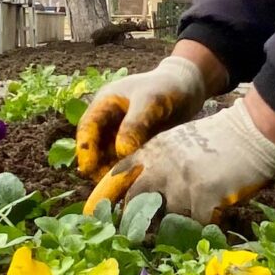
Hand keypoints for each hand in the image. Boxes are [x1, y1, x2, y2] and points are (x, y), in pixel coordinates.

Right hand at [75, 53, 210, 176]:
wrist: (189, 87)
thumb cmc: (167, 87)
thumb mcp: (150, 100)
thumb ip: (135, 124)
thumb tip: (121, 152)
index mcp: (104, 104)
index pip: (87, 128)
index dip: (85, 149)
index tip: (89, 169)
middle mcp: (109, 122)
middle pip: (96, 148)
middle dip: (100, 166)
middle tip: (109, 185)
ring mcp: (122, 135)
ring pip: (111, 159)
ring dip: (116, 172)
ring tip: (125, 187)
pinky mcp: (137, 146)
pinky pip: (128, 162)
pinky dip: (130, 172)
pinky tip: (138, 184)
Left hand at [84, 99, 274, 222]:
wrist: (251, 132)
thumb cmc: (216, 138)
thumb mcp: (177, 142)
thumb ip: (156, 163)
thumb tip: (139, 196)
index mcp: (153, 152)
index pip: (117, 176)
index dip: (103, 198)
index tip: (91, 215)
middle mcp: (162, 168)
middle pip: (135, 205)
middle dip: (134, 224)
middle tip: (135, 237)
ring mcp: (182, 185)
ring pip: (168, 221)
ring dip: (178, 224)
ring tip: (191, 218)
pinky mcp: (205, 200)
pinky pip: (197, 226)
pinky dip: (204, 226)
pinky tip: (214, 215)